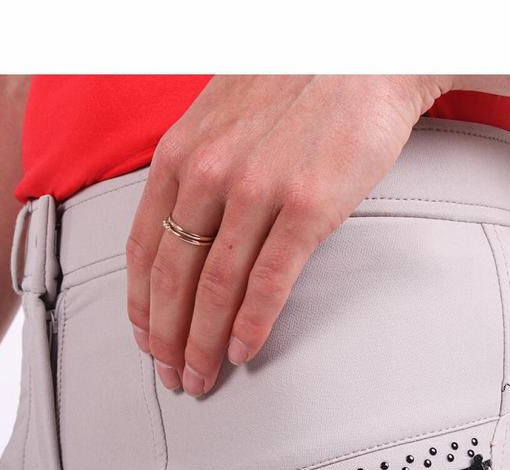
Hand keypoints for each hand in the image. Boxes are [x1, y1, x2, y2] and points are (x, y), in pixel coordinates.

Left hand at [126, 74, 449, 394]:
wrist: (367, 52)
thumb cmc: (295, 84)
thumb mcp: (220, 115)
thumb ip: (194, 168)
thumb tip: (184, 224)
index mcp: (180, 152)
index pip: (144, 247)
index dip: (142, 304)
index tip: (146, 339)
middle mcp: (209, 172)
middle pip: (173, 277)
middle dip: (167, 338)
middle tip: (170, 375)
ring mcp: (257, 190)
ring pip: (215, 288)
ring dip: (203, 344)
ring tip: (200, 378)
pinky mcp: (307, 207)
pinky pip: (268, 282)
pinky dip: (251, 326)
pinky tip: (241, 353)